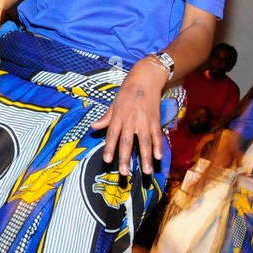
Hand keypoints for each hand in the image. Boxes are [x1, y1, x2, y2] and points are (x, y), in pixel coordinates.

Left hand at [91, 57, 167, 175]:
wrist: (145, 78)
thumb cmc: (127, 91)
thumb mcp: (114, 103)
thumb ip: (106, 117)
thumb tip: (93, 127)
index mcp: (118, 116)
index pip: (112, 135)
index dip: (109, 148)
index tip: (107, 161)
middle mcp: (130, 120)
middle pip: (127, 142)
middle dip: (125, 158)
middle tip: (124, 173)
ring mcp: (144, 121)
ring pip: (144, 142)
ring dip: (146, 157)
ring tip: (147, 171)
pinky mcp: (155, 120)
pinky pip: (157, 135)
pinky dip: (159, 146)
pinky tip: (159, 157)